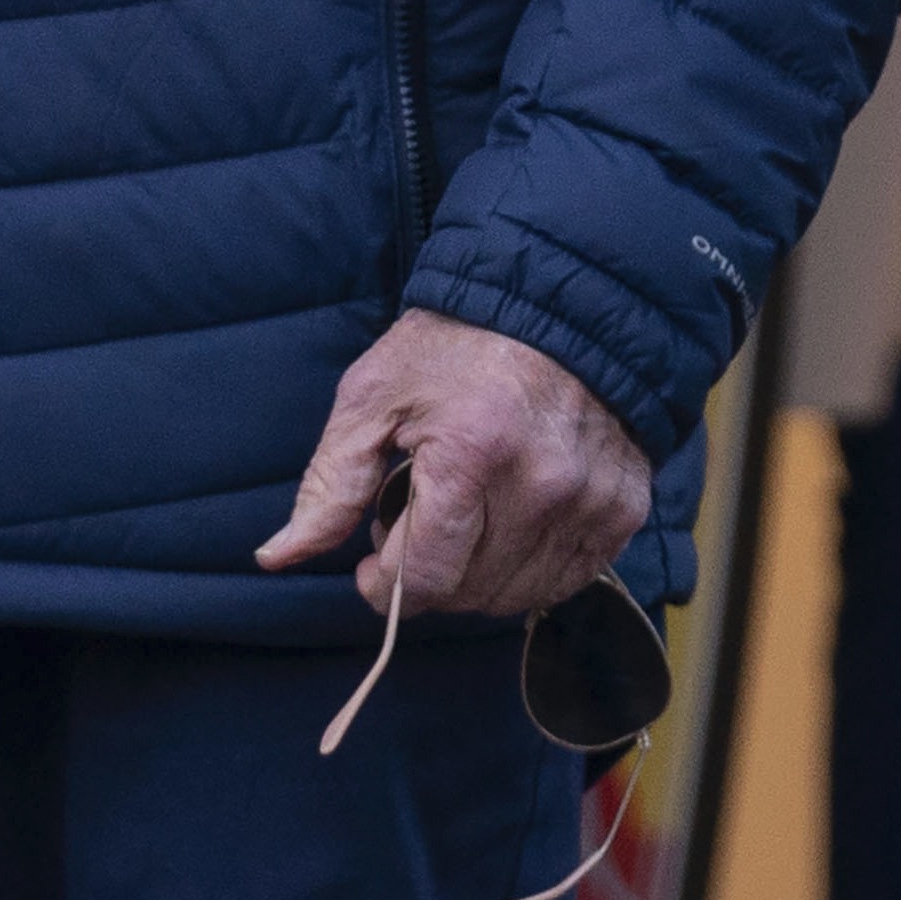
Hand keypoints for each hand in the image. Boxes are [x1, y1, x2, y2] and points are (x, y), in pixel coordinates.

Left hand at [260, 310, 651, 619]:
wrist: (559, 303)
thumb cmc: (454, 347)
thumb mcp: (373, 398)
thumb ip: (328, 485)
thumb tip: (277, 557)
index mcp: (472, 455)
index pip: (422, 579)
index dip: (382, 584)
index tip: (373, 560)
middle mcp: (542, 485)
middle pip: (467, 593)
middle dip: (429, 571)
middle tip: (423, 517)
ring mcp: (590, 500)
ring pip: (516, 596)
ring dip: (479, 575)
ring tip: (469, 516)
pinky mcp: (623, 508)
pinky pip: (568, 580)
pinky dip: (531, 568)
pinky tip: (513, 523)